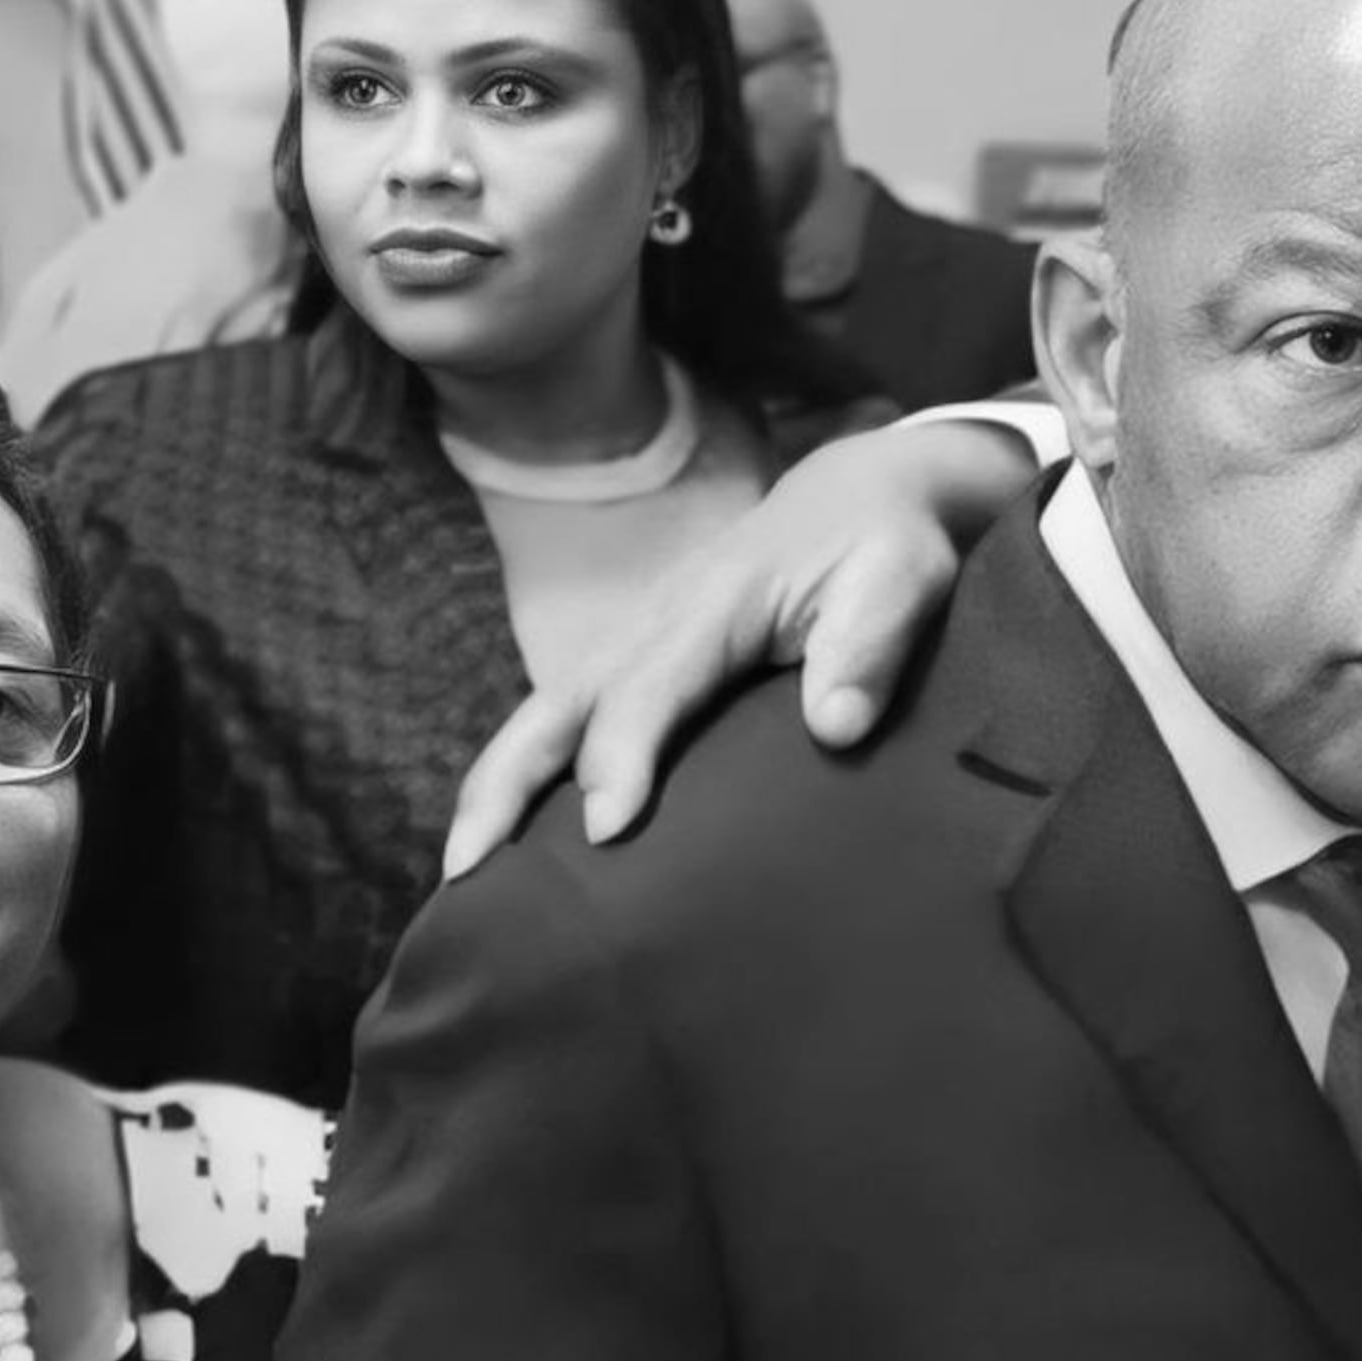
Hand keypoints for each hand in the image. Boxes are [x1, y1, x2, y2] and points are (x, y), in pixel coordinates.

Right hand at [440, 418, 1041, 878]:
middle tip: (468, 866)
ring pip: (548, 709)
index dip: (623, 755)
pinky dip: (525, 769)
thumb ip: (869, 650)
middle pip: (562, 700)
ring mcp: (638, 635)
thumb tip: (837, 727)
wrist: (862, 492)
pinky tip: (509, 834)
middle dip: (509, 780)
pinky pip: (568, 712)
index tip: (605, 829)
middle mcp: (657, 618)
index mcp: (717, 603)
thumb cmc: (885, 546)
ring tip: (460, 868)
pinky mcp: (640, 655)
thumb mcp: (901, 582)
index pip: (654, 684)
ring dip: (498, 782)